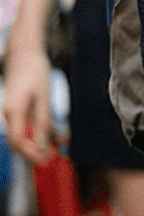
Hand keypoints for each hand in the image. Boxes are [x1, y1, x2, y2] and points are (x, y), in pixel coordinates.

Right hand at [3, 40, 54, 168]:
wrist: (24, 55)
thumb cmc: (34, 71)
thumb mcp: (43, 96)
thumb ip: (43, 120)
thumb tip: (44, 144)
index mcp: (14, 112)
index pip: (18, 141)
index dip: (31, 153)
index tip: (47, 160)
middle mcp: (10, 115)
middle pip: (18, 143)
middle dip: (35, 153)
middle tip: (56, 158)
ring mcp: (13, 113)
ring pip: (25, 136)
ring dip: (41, 144)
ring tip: (62, 146)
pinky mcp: (20, 111)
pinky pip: (29, 127)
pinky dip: (42, 133)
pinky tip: (58, 135)